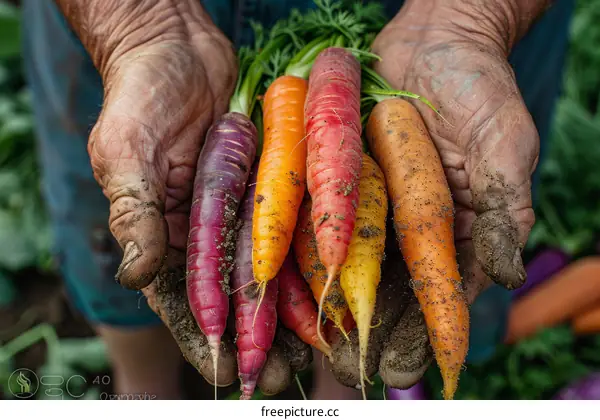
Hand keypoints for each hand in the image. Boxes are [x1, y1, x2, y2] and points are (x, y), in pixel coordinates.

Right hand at [57, 0, 311, 390]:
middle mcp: (204, 232)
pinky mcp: (270, 187)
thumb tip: (139, 275)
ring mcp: (239, 212)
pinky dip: (303, 267)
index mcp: (163, 234)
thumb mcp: (126, 153)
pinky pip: (288, 232)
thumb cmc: (139, 96)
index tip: (228, 374)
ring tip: (306, 359)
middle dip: (251, 342)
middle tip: (277, 379)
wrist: (178, 47)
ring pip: (264, 276)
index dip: (203, 339)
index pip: (181, 299)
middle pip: (230, 299)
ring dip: (283, 319)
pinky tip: (322, 301)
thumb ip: (134, 214)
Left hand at [328, 0, 541, 388]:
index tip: (402, 367)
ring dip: (331, 309)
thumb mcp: (504, 145)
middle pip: (388, 290)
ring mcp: (370, 204)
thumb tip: (504, 274)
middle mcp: (406, 225)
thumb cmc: (480, 89)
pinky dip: (306, 254)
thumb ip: (505, 208)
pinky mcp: (338, 179)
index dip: (424, 332)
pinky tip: (289, 288)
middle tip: (348, 372)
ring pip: (348, 265)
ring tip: (312, 350)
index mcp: (452, 228)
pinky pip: (319, 221)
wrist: (435, 39)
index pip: (440, 292)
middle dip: (369, 334)